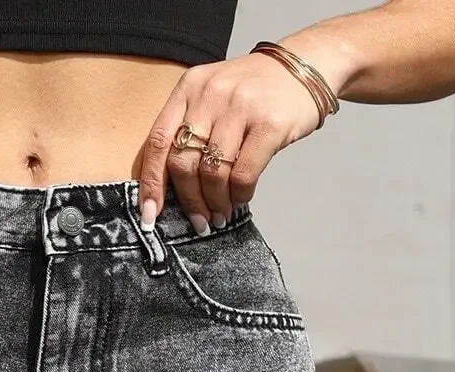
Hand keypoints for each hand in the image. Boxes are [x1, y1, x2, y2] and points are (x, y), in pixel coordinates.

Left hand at [135, 50, 327, 230]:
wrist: (304, 67)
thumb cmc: (254, 93)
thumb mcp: (213, 97)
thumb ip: (190, 129)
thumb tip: (172, 190)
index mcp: (189, 88)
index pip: (158, 142)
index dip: (151, 184)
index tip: (150, 215)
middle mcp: (211, 93)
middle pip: (183, 163)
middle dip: (189, 200)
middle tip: (200, 220)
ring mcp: (240, 106)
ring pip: (212, 173)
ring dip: (216, 202)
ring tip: (222, 213)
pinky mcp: (268, 123)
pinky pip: (243, 174)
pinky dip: (240, 195)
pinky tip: (242, 198)